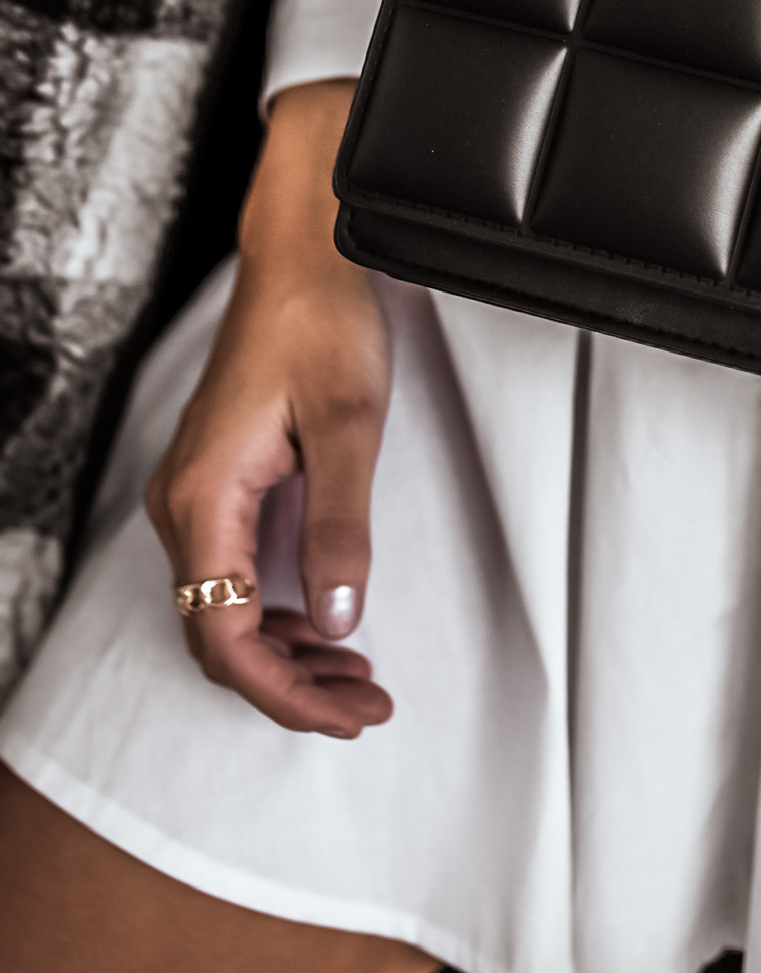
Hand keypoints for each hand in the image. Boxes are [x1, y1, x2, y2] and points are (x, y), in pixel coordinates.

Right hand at [146, 81, 392, 736]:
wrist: (302, 257)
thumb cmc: (324, 326)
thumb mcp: (349, 426)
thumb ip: (341, 526)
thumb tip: (340, 619)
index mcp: (205, 498)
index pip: (224, 635)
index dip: (283, 692)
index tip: (346, 714)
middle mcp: (184, 505)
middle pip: (217, 635)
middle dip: (289, 686)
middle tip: (365, 706)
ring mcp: (196, 494)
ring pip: (223, 609)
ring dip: (287, 655)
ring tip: (358, 677)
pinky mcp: (218, 483)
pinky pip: (233, 574)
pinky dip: (278, 613)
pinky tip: (327, 624)